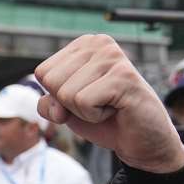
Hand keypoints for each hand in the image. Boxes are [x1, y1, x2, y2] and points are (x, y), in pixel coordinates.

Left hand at [35, 34, 183, 173]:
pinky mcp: (123, 76)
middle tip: (98, 104)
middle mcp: (99, 43)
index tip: (85, 99)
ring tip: (108, 106)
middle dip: (69, 104)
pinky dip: (95, 116)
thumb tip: (56, 107)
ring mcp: (112, 57)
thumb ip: (48, 104)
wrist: (141, 140)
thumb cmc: (104, 120)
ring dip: (83, 111)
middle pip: (51, 82)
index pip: (42, 73)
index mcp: (83, 44)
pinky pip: (82, 103)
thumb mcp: (65, 110)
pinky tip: (115, 110)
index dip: (57, 97)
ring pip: (65, 94)